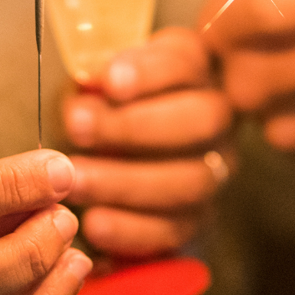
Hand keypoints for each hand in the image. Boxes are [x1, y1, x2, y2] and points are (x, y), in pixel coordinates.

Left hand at [61, 27, 231, 259]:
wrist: (133, 149)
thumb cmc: (116, 102)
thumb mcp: (106, 76)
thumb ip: (99, 76)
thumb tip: (91, 81)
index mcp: (196, 70)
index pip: (185, 64)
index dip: (149, 74)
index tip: (109, 82)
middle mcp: (218, 118)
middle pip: (200, 121)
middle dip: (135, 127)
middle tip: (77, 129)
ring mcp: (217, 170)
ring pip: (191, 181)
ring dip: (126, 183)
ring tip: (75, 181)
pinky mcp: (201, 217)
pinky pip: (177, 229)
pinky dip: (134, 230)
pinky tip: (95, 222)